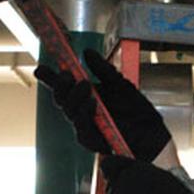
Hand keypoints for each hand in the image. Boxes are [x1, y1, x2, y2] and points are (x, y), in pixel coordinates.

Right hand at [34, 49, 170, 161]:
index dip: (50, 78)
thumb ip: (104, 70)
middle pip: (61, 99)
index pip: (64, 86)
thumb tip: (87, 52)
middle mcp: (82, 110)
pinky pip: (81, 128)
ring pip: (69, 112)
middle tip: (67, 74)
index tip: (41, 69)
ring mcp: (86, 126)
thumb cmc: (137, 111)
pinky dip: (85, 114)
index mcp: (86, 95)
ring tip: (85, 86)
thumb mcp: (121, 85)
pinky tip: (92, 105)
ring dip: (74, 97)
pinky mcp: (92, 141)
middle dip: (61, 86)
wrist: (153, 133)